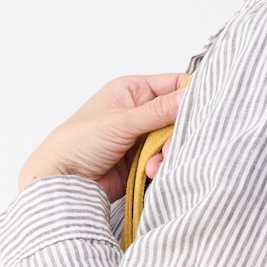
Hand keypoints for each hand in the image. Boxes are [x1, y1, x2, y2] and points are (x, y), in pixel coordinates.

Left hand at [17, 73, 188, 199]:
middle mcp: (140, 112)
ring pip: (172, 143)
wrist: (62, 181)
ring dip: (167, 156)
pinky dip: (160, 169)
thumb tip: (191, 95)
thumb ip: (159, 111)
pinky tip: (148, 174)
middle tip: (170, 148)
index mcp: (133, 91)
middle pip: (177, 118)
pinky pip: (164, 162)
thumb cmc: (79, 142)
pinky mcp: (142, 162)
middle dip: (177, 135)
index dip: (191, 95)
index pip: (173, 85)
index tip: (204, 110)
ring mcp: (141, 139)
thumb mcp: (122, 121)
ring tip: (152, 167)